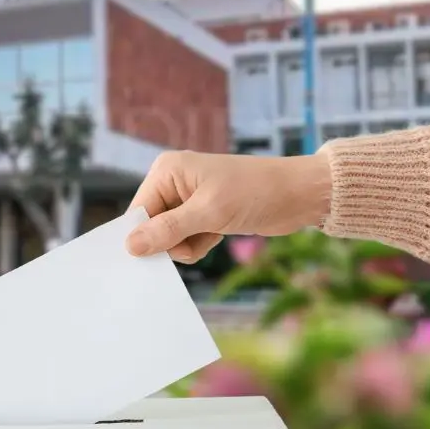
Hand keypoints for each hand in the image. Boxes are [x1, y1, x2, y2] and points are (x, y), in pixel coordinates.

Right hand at [124, 150, 332, 262]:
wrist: (298, 194)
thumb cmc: (255, 193)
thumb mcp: (209, 213)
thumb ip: (168, 230)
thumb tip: (131, 246)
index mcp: (168, 170)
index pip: (139, 211)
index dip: (144, 236)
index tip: (154, 258)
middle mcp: (174, 182)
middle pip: (152, 225)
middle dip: (171, 242)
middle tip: (192, 243)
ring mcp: (189, 198)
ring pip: (170, 236)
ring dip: (187, 245)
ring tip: (211, 236)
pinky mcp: (205, 213)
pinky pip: (187, 238)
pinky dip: (199, 244)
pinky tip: (217, 236)